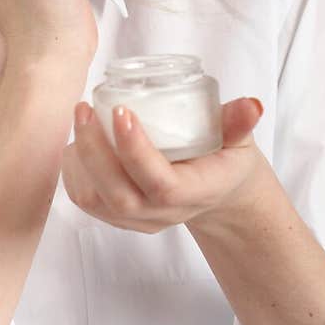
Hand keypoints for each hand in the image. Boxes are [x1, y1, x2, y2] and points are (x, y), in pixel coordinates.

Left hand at [62, 96, 270, 233]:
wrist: (214, 192)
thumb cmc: (223, 160)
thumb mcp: (237, 140)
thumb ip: (238, 122)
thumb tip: (251, 104)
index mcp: (195, 193)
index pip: (161, 183)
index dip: (136, 151)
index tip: (122, 111)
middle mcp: (163, 214)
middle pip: (120, 195)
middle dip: (95, 151)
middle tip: (86, 108)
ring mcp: (138, 220)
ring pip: (96, 201)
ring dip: (80, 160)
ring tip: (81, 119)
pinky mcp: (118, 218)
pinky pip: (85, 201)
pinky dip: (73, 171)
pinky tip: (77, 141)